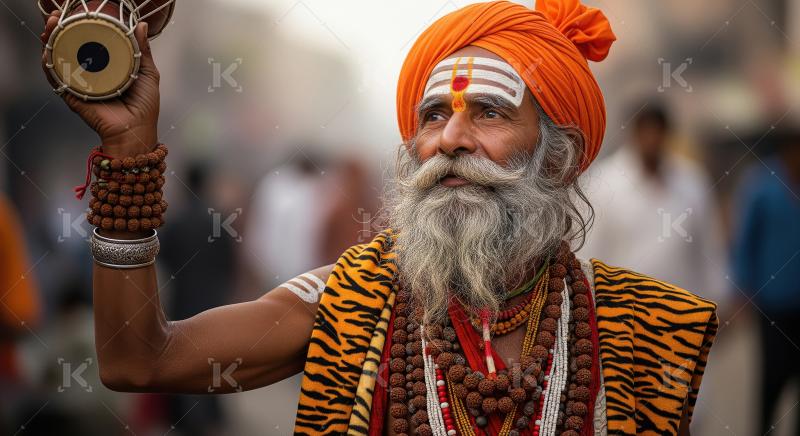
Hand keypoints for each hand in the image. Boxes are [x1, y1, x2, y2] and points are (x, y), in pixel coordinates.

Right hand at [41, 10, 159, 156]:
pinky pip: (55, 77)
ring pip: (57, 59)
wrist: (137, 130)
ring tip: (52, 25)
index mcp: (106, 67)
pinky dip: (48, 63)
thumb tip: (140, 24)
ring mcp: (78, 84)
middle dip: (59, 29)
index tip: (78, 13)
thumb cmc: (144, 106)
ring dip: (50, 40)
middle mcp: (89, 74)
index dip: (79, 27)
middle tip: (58, 15)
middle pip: (68, 47)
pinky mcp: (71, 95)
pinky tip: (47, 50)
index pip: (88, 43)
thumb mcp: (147, 72)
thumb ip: (142, 49)